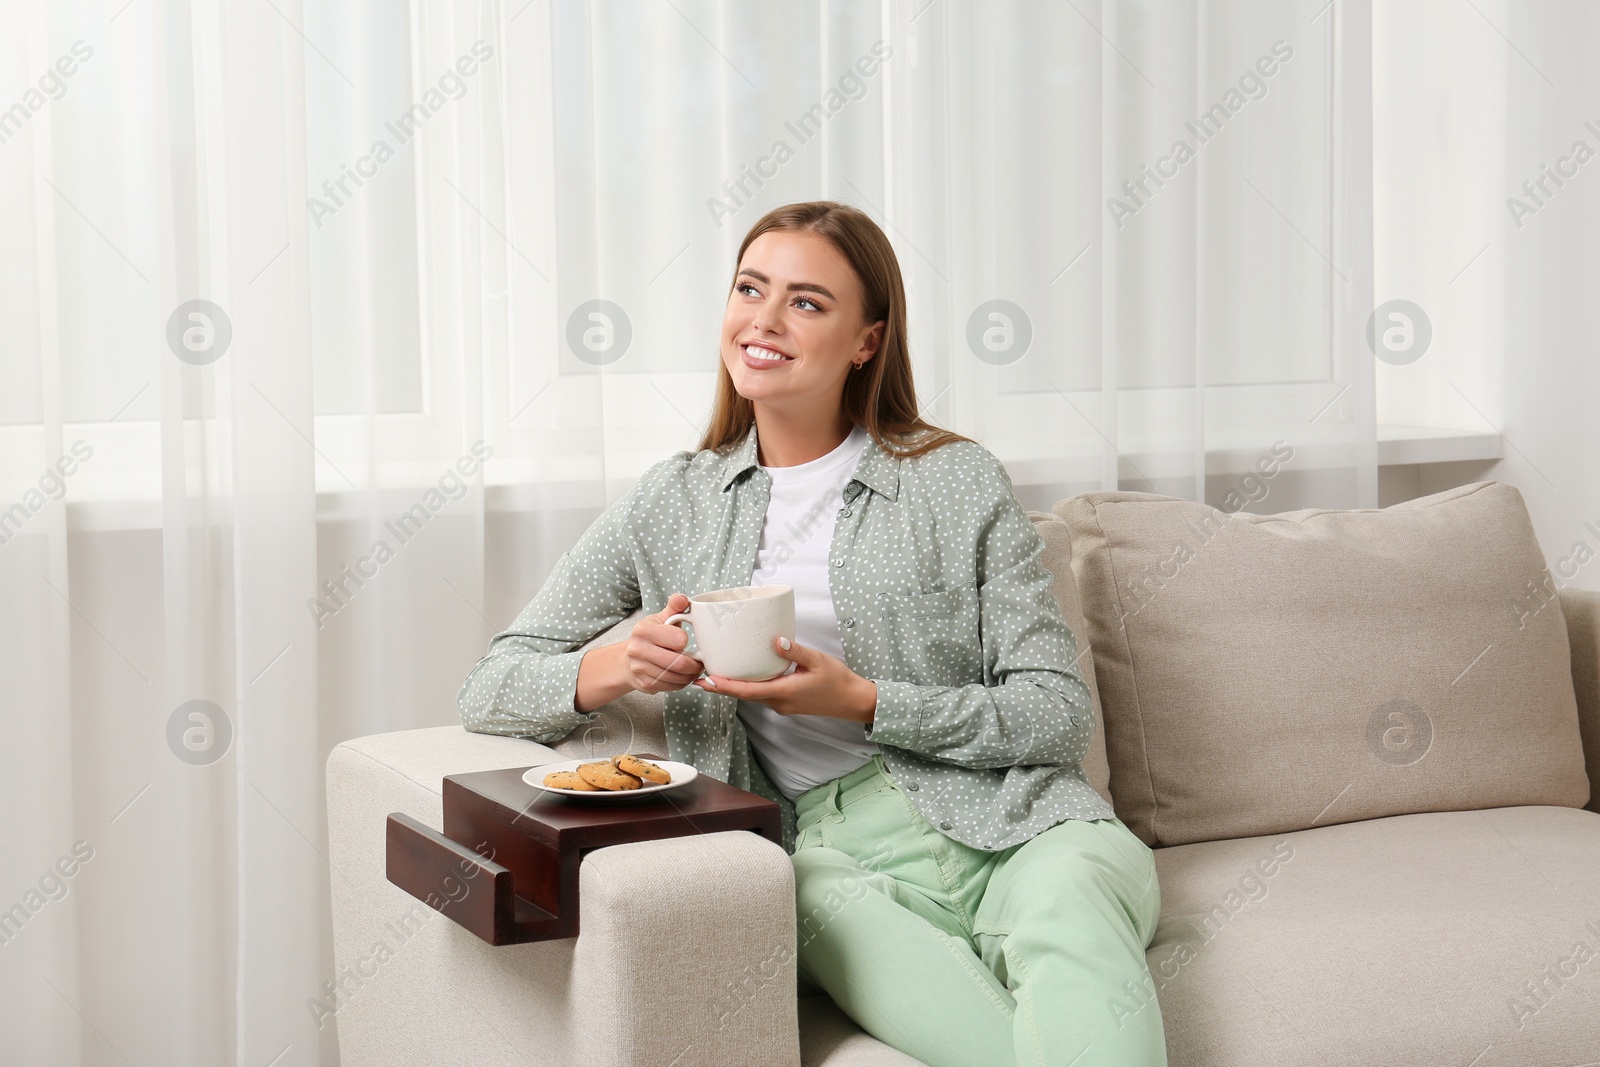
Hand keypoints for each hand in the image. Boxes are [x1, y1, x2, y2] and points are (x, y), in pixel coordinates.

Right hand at [620, 593, 705, 694]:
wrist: (629, 659)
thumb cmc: (651, 637)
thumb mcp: (661, 619)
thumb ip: (674, 607)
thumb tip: (682, 597)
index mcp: (643, 630)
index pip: (678, 639)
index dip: (687, 642)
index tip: (688, 642)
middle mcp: (638, 650)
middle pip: (678, 663)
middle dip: (695, 664)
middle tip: (700, 662)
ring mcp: (640, 669)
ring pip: (676, 677)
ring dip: (690, 676)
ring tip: (694, 669)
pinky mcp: (645, 684)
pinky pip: (671, 687)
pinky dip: (682, 684)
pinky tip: (684, 677)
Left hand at [694, 636, 877, 723]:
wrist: (852, 701)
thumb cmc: (837, 681)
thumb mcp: (817, 660)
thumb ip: (794, 650)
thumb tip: (775, 640)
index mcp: (784, 693)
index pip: (747, 691)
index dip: (725, 686)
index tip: (707, 680)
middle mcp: (779, 703)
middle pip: (744, 696)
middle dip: (722, 687)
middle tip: (700, 678)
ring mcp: (782, 706)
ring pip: (752, 697)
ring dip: (733, 688)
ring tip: (715, 676)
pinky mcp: (786, 704)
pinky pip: (762, 696)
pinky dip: (748, 688)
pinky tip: (743, 677)